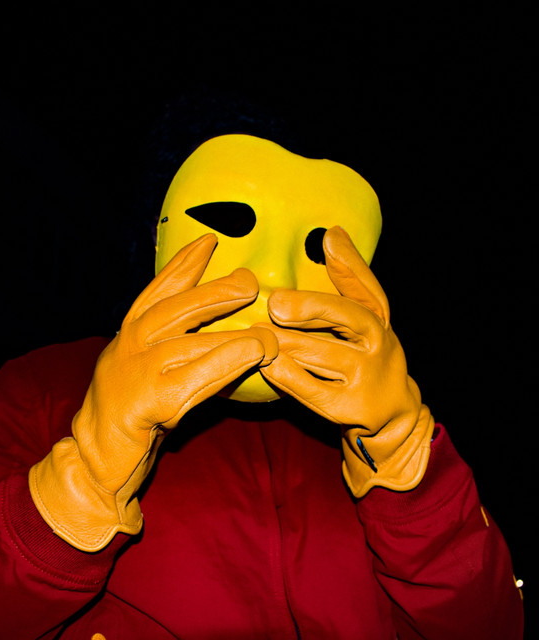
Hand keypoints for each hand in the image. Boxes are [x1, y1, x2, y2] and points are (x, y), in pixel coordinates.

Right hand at [30, 234, 277, 549]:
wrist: (94, 457)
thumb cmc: (127, 411)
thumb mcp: (142, 367)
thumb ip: (169, 345)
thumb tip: (215, 328)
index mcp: (129, 334)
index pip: (157, 290)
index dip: (183, 264)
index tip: (208, 241)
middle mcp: (130, 345)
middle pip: (175, 308)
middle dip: (214, 292)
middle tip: (248, 281)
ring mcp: (137, 371)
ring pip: (190, 342)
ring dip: (232, 334)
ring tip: (267, 331)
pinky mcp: (150, 401)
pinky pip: (196, 377)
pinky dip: (227, 363)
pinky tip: (253, 354)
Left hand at [258, 226, 433, 496]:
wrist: (391, 415)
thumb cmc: (367, 354)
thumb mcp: (366, 317)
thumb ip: (349, 278)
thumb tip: (332, 233)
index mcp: (379, 318)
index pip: (367, 287)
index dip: (349, 263)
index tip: (328, 240)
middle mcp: (380, 345)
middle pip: (349, 318)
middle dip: (312, 308)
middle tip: (276, 304)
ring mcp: (368, 379)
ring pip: (324, 355)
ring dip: (288, 342)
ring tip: (258, 332)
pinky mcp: (350, 409)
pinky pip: (313, 390)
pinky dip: (289, 376)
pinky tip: (268, 365)